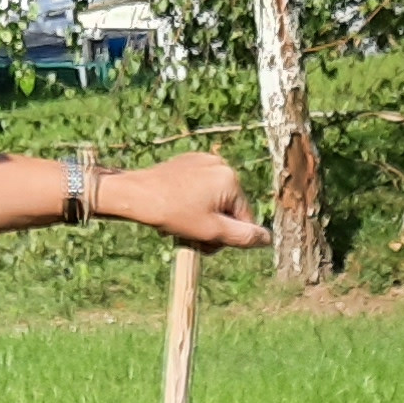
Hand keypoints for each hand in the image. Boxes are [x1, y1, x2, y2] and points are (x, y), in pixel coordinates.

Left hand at [103, 152, 266, 249]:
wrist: (136, 195)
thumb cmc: (173, 214)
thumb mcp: (212, 231)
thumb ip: (243, 236)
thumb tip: (267, 239)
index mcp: (231, 179)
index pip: (243, 218)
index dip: (227, 236)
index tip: (205, 242)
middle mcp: (220, 164)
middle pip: (228, 207)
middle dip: (213, 224)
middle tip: (191, 235)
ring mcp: (203, 160)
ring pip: (213, 198)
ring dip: (202, 215)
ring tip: (181, 222)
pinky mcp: (187, 161)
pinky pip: (199, 186)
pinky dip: (192, 200)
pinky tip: (176, 208)